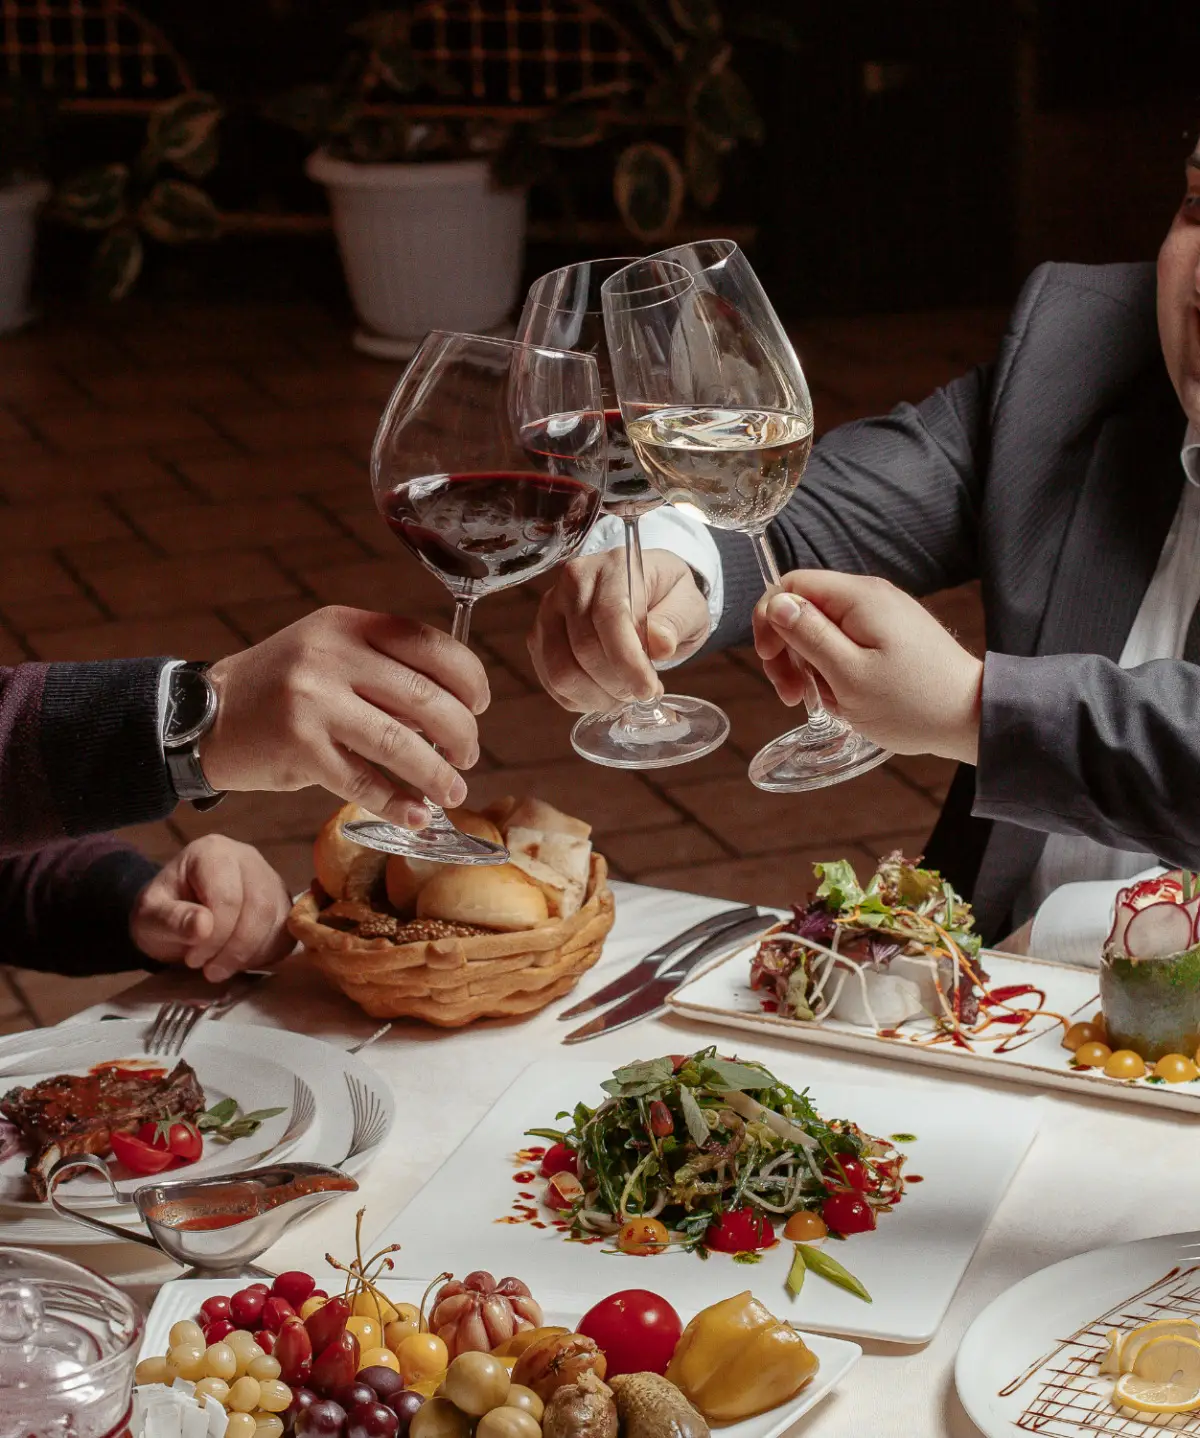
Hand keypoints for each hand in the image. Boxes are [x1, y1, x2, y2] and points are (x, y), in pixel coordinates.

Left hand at [130, 836, 293, 981]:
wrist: (175, 917)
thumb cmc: (161, 913)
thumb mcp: (149, 918)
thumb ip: (171, 920)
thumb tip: (203, 926)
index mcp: (212, 852)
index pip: (228, 897)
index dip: (215, 936)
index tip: (193, 960)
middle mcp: (247, 858)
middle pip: (259, 907)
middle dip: (236, 949)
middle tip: (210, 971)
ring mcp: (269, 878)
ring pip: (277, 920)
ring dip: (251, 954)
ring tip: (221, 968)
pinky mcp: (282, 902)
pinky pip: (287, 932)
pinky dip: (266, 955)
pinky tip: (239, 962)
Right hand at [200, 607, 489, 829]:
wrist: (203, 715)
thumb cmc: (282, 689)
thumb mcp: (329, 652)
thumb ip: (384, 666)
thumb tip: (455, 707)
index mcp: (348, 625)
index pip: (430, 644)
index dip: (469, 678)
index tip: (480, 704)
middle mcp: (331, 657)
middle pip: (424, 696)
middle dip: (461, 732)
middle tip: (469, 754)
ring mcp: (313, 702)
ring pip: (399, 742)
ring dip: (436, 773)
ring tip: (452, 790)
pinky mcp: (299, 749)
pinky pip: (363, 781)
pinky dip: (397, 803)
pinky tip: (415, 815)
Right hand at [528, 550, 709, 712]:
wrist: (646, 594)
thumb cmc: (668, 598)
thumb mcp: (690, 605)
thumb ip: (676, 622)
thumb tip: (660, 644)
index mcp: (613, 566)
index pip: (610, 617)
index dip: (628, 661)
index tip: (648, 690)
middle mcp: (572, 583)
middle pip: (583, 648)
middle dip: (617, 683)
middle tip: (644, 692)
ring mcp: (549, 611)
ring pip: (561, 671)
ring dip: (598, 696)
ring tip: (625, 694)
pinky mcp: (540, 638)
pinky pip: (551, 683)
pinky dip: (580, 700)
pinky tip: (605, 694)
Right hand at [753, 570, 982, 762]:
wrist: (972, 719)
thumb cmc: (912, 702)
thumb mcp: (848, 674)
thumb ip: (809, 635)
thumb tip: (776, 602)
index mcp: (858, 597)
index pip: (792, 585)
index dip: (770, 619)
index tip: (769, 660)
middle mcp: (870, 597)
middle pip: (804, 609)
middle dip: (789, 651)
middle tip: (792, 695)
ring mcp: (882, 616)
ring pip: (823, 632)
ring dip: (812, 668)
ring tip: (826, 703)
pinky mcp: (891, 637)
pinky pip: (846, 646)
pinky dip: (836, 672)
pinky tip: (846, 699)